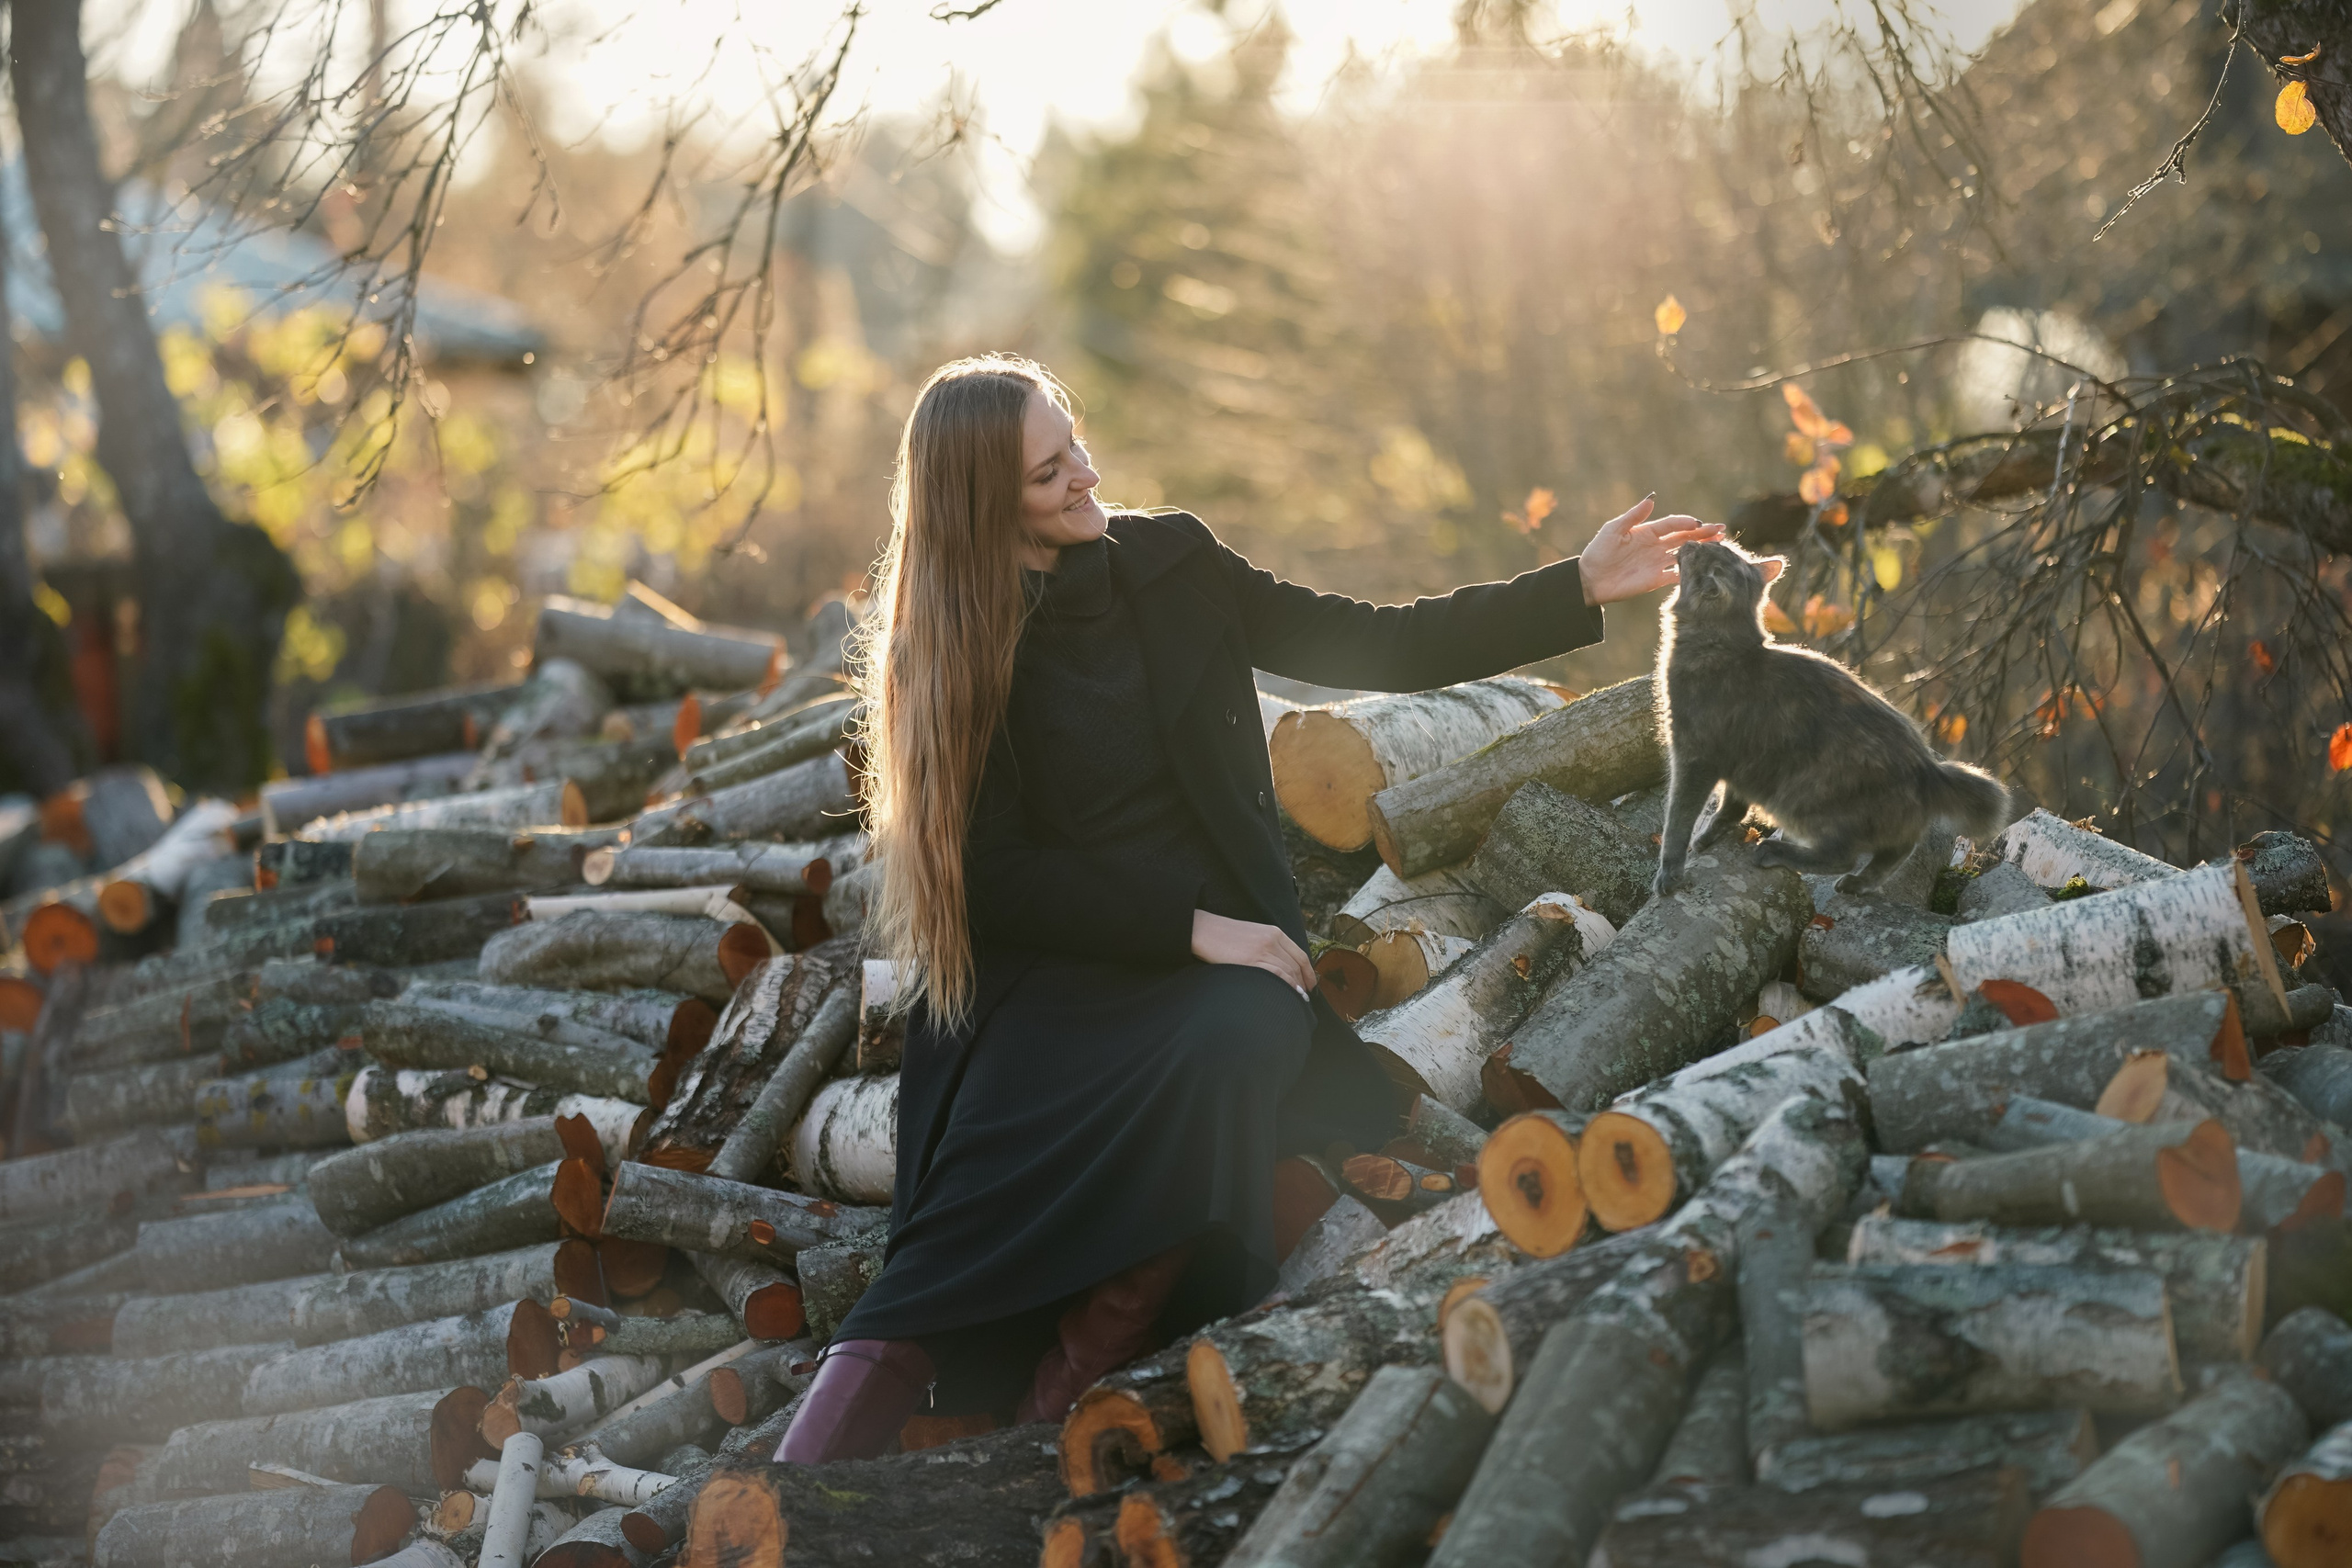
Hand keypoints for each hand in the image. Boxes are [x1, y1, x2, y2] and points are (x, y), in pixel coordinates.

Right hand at [1191, 911, 1315, 997]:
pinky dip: (1288, 986)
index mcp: (1274, 932)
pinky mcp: (1252, 961)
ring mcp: (1263, 950)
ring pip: (1289, 972)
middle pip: (1296, 965)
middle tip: (1305, 996)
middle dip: (1304, 982)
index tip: (1310, 984)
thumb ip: (1270, 945)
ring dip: (1297, 987)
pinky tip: (1290, 995)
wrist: (1204, 930)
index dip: (1309, 972)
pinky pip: (1278, 975)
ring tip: (1299, 1000)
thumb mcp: (1254, 934)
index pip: (1300, 954)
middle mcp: (1272, 940)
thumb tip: (1282, 966)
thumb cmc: (1225, 935)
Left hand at [1579, 498, 1731, 605]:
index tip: (1698, 523)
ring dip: (1702, 549)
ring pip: (1685, 554)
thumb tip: (1652, 499)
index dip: (1685, 522)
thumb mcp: (1613, 529)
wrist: (1590, 579)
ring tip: (1720, 544)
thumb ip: (1633, 516)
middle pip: (1684, 537)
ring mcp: (1657, 563)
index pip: (1672, 524)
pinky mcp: (1655, 580)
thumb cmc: (1599, 551)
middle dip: (1703, 533)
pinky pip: (1677, 574)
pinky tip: (1703, 566)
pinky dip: (1690, 570)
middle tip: (1721, 529)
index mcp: (1647, 532)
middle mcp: (1655, 546)